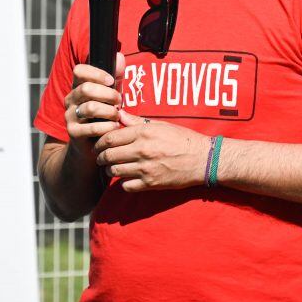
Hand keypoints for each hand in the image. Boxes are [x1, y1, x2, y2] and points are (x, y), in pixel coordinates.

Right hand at [63, 54, 123, 155]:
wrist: (90, 144)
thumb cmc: (103, 115)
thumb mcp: (110, 93)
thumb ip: (115, 75)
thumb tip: (119, 56)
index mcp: (78, 86)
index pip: (79, 70)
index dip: (96, 73)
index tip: (111, 81)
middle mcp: (71, 99)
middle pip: (87, 89)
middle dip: (109, 94)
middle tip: (119, 101)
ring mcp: (69, 115)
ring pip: (91, 108)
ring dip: (110, 111)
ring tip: (117, 115)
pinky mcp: (73, 132)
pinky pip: (92, 127)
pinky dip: (107, 126)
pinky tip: (114, 127)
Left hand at [94, 109, 209, 191]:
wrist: (203, 159)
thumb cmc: (183, 139)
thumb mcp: (161, 125)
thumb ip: (137, 122)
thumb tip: (119, 115)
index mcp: (144, 133)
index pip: (110, 137)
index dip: (99, 142)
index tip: (98, 145)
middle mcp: (142, 150)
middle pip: (108, 155)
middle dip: (100, 156)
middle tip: (100, 157)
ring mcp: (146, 168)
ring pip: (114, 171)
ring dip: (110, 169)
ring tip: (112, 167)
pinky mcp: (150, 184)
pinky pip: (126, 186)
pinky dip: (123, 183)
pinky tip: (127, 177)